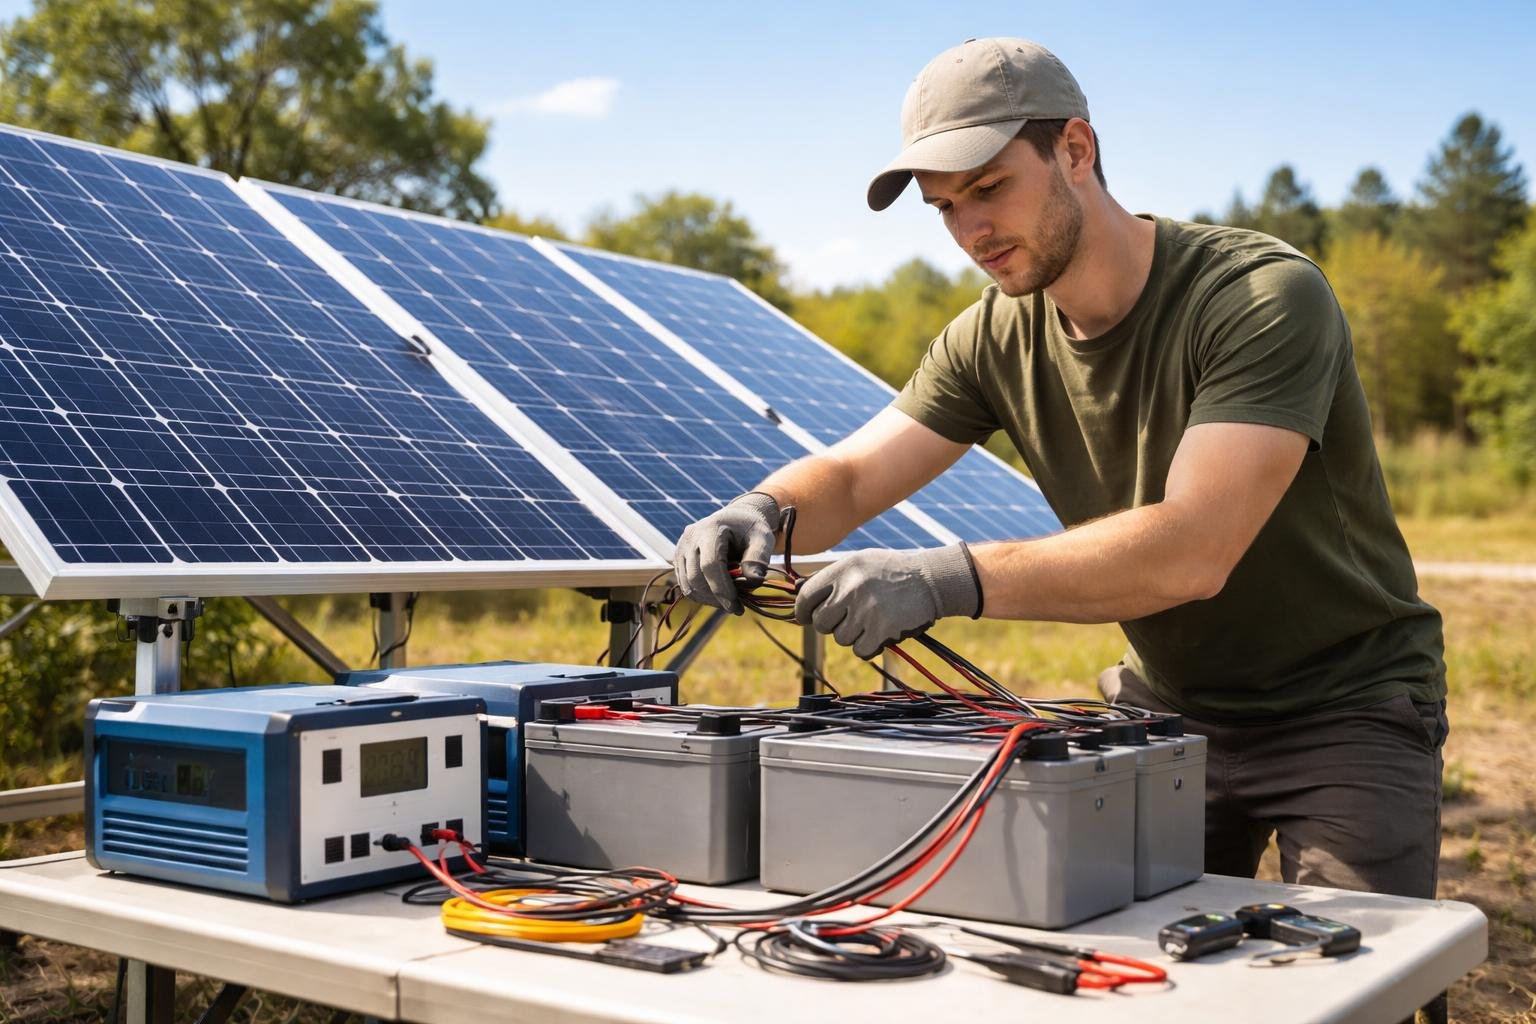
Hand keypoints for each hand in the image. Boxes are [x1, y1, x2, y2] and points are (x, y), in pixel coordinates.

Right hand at [673, 493, 780, 612]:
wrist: (736, 519)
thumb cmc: (750, 530)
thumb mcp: (763, 538)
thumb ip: (759, 558)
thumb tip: (754, 581)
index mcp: (711, 529)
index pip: (710, 565)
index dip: (722, 589)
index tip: (737, 606)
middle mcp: (690, 537)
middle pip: (696, 578)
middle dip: (716, 598)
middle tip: (737, 608)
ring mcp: (681, 548)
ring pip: (688, 585)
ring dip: (709, 600)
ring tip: (730, 602)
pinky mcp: (678, 559)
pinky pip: (685, 585)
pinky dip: (702, 596)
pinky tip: (719, 596)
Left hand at [793, 544, 981, 658]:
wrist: (931, 581)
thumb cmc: (892, 573)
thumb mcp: (861, 563)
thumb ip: (832, 579)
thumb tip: (800, 598)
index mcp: (843, 569)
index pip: (806, 596)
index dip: (802, 611)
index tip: (804, 618)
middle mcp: (851, 588)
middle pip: (821, 623)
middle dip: (831, 625)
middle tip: (849, 618)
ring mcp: (866, 610)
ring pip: (841, 638)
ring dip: (854, 635)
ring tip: (872, 619)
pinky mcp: (881, 630)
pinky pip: (860, 650)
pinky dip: (868, 646)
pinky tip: (880, 631)